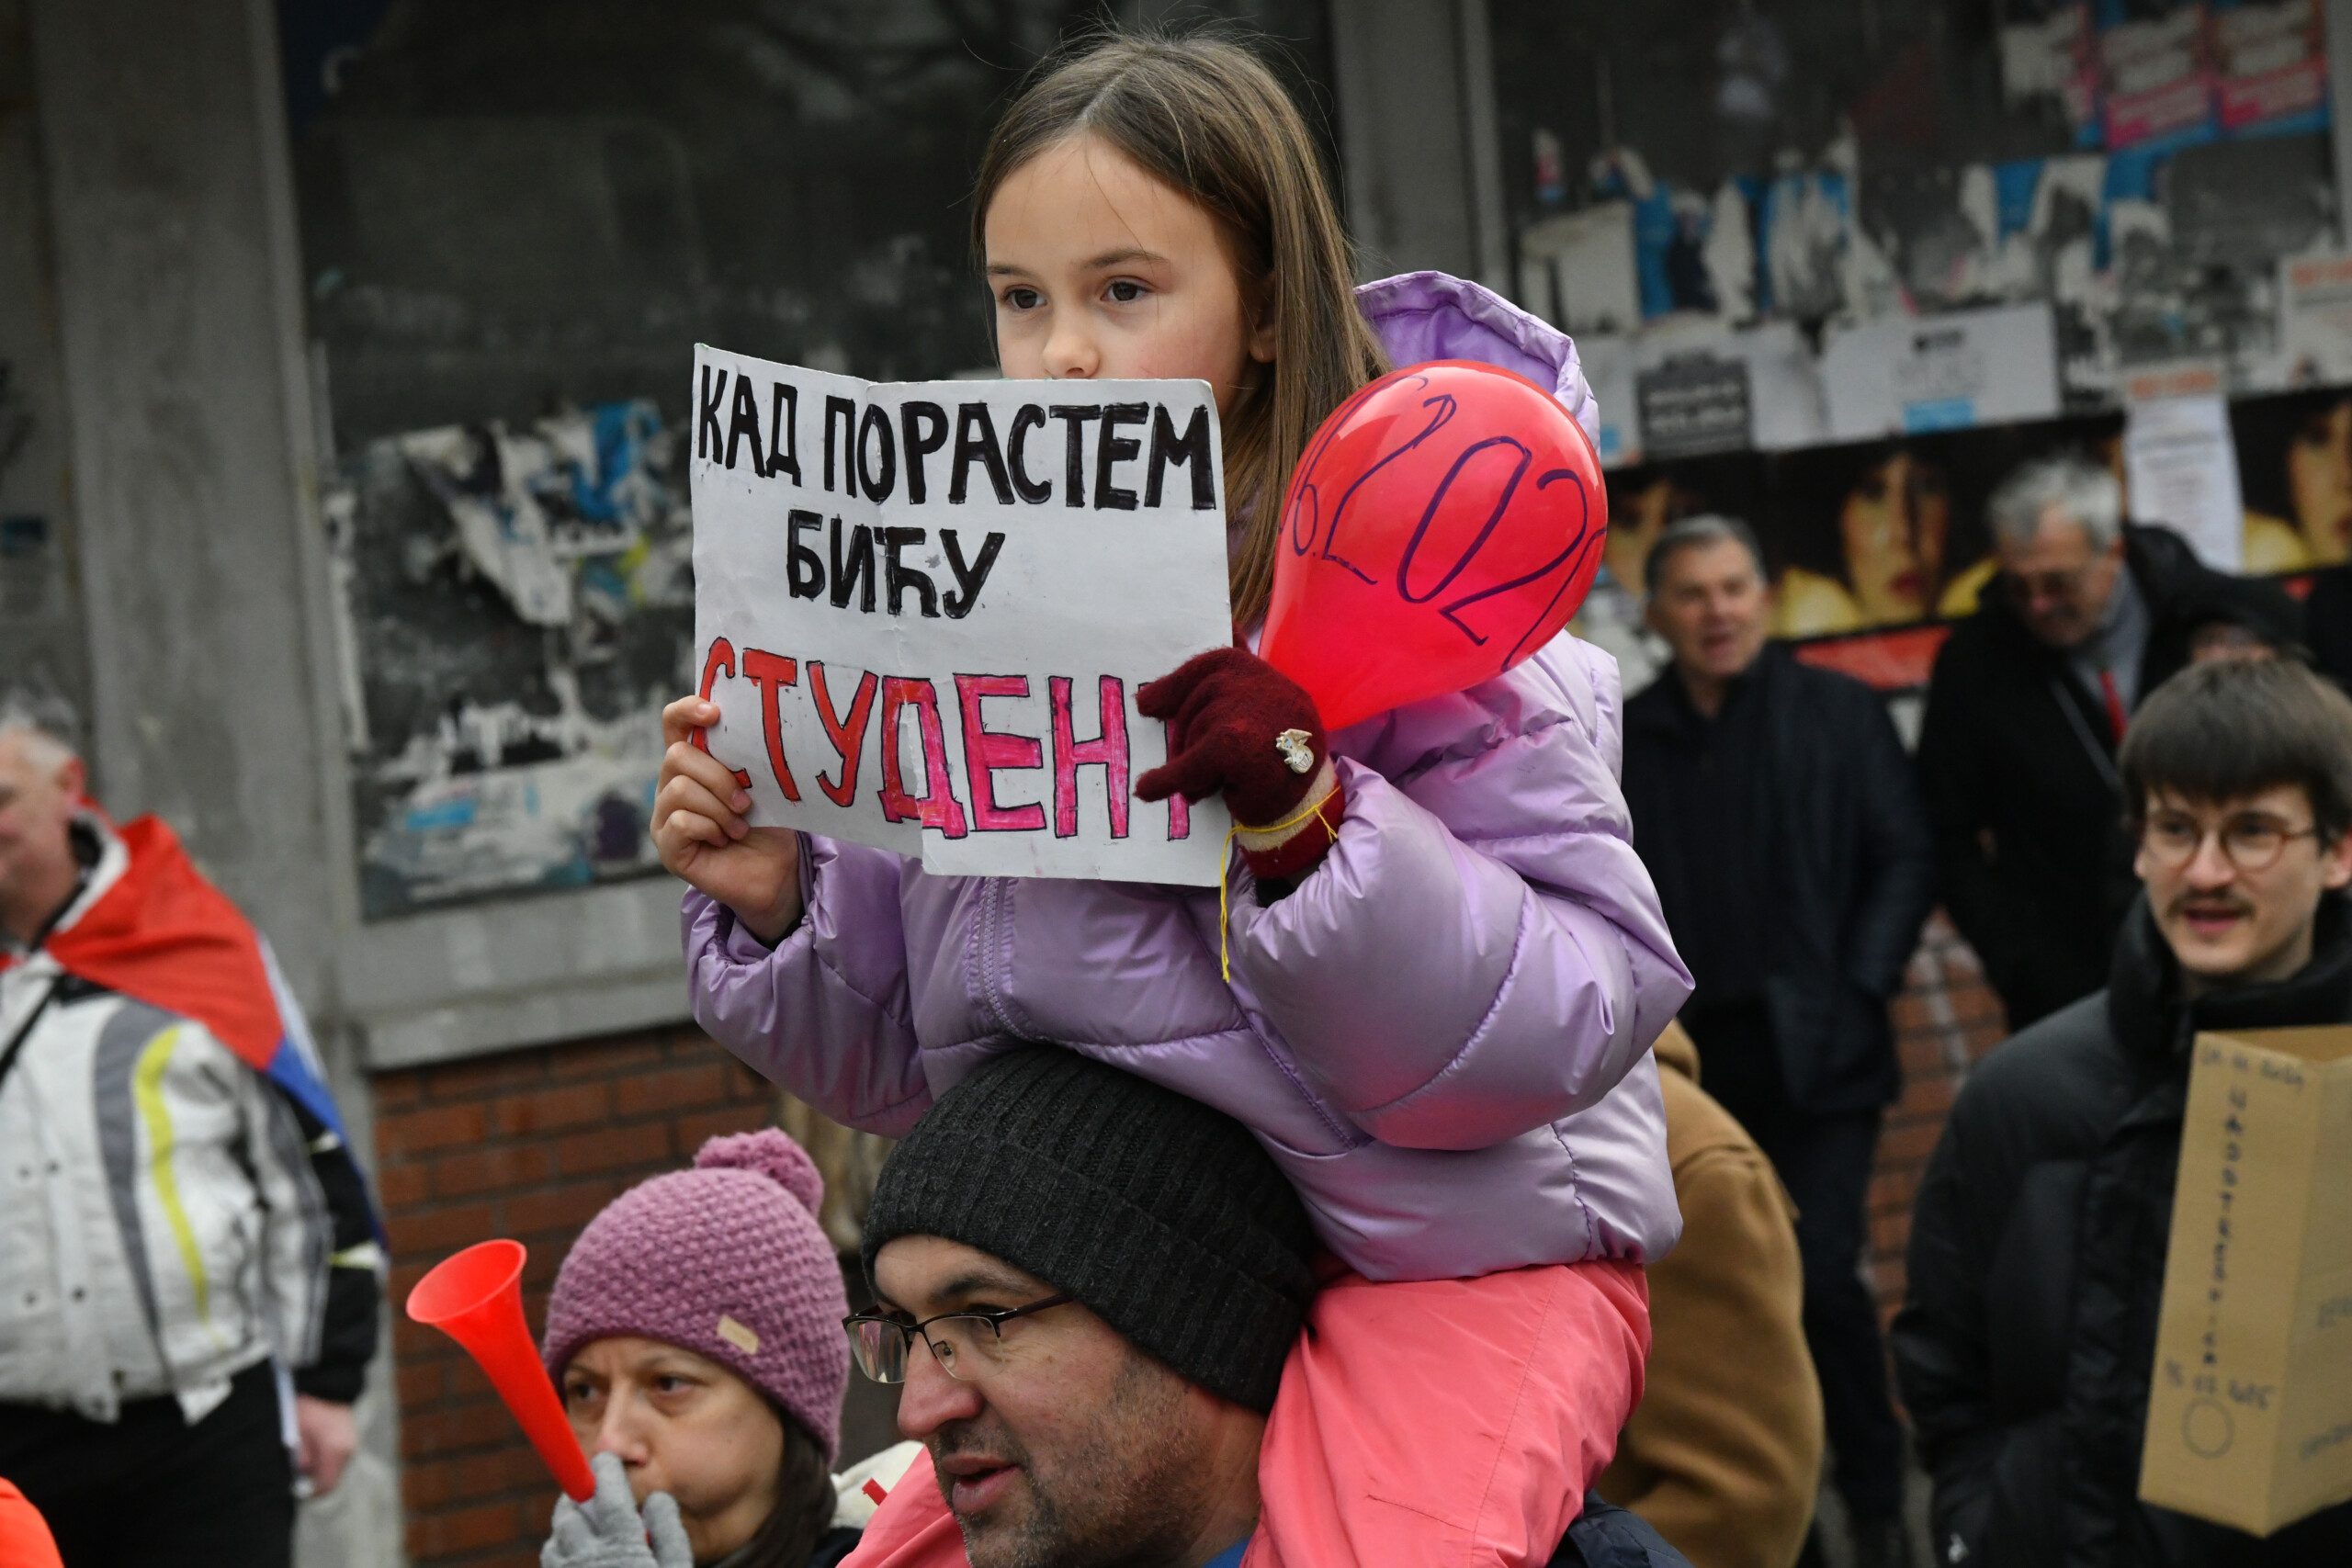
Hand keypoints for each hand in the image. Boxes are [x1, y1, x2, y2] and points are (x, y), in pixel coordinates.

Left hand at [293, 1394, 357, 1496]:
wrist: (326, 1387)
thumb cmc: (308, 1408)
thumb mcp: (296, 1434)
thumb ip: (300, 1459)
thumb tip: (298, 1479)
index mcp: (335, 1449)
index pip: (325, 1485)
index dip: (310, 1492)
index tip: (295, 1490)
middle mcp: (347, 1450)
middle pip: (331, 1479)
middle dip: (313, 1479)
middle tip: (296, 1469)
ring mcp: (351, 1445)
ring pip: (334, 1469)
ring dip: (319, 1468)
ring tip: (305, 1452)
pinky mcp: (350, 1440)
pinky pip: (337, 1459)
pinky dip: (325, 1459)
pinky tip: (315, 1445)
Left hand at [542, 1453, 691, 1567]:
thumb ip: (667, 1531)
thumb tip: (656, 1497)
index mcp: (623, 1547)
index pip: (608, 1495)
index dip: (605, 1471)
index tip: (606, 1459)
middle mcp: (589, 1558)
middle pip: (571, 1512)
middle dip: (580, 1495)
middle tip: (591, 1490)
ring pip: (557, 1536)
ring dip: (568, 1522)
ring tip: (584, 1521)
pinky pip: (551, 1559)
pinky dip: (560, 1548)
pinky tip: (577, 1553)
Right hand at [653, 695, 803, 942]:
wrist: (777, 870)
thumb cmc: (769, 822)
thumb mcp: (763, 782)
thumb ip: (747, 757)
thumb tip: (752, 731)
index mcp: (695, 762)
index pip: (674, 723)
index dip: (687, 710)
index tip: (715, 713)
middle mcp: (671, 784)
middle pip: (677, 755)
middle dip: (718, 776)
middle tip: (746, 802)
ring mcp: (665, 816)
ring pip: (680, 790)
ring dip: (719, 808)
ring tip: (739, 826)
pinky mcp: (668, 847)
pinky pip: (680, 822)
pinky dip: (709, 829)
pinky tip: (723, 840)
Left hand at [1136, 648, 1328, 827]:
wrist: (1309, 796)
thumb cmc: (1280, 747)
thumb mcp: (1261, 700)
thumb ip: (1239, 667)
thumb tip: (1228, 622)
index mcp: (1251, 667)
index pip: (1201, 669)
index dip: (1170, 689)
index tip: (1146, 705)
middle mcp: (1250, 681)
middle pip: (1191, 707)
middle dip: (1186, 740)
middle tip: (1194, 766)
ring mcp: (1243, 710)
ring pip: (1191, 737)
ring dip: (1192, 766)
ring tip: (1213, 782)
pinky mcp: (1233, 745)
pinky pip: (1186, 765)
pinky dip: (1164, 781)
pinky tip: (1147, 790)